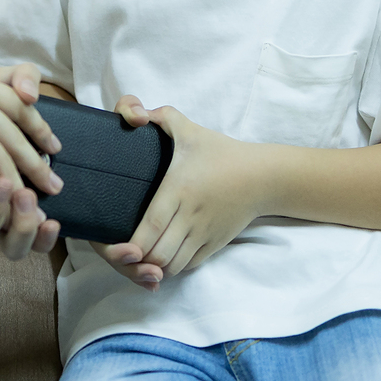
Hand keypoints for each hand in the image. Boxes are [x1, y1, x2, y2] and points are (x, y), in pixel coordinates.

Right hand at [0, 63, 62, 259]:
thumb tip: (13, 119)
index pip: (13, 96)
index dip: (36, 122)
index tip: (50, 144)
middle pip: (17, 130)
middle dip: (36, 161)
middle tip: (53, 182)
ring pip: (7, 160)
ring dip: (24, 185)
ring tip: (36, 204)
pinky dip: (3, 200)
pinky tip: (10, 212)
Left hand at [105, 97, 265, 286]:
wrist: (263, 176)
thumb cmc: (221, 152)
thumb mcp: (189, 128)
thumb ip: (159, 116)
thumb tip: (134, 114)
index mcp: (180, 188)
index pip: (152, 225)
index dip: (132, 244)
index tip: (117, 247)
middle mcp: (191, 214)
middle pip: (159, 253)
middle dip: (137, 260)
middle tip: (122, 254)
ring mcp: (204, 232)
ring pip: (172, 265)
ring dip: (154, 265)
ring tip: (140, 259)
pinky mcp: (215, 244)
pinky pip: (188, 265)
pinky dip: (172, 266)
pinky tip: (162, 257)